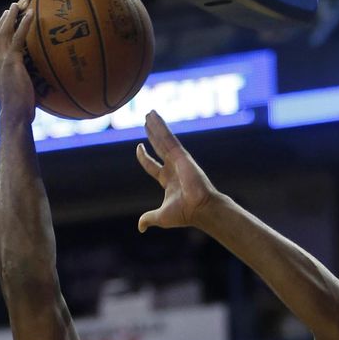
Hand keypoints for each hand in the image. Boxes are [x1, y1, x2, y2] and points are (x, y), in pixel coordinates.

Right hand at [0, 2, 35, 122]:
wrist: (13, 118)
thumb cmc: (19, 116)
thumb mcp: (18, 99)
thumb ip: (22, 90)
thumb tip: (35, 92)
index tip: (4, 26)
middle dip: (3, 21)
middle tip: (11, 9)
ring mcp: (2, 62)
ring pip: (4, 33)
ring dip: (11, 17)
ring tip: (18, 5)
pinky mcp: (11, 62)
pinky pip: (17, 38)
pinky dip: (23, 24)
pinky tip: (30, 14)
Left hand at [136, 111, 217, 231]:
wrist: (200, 209)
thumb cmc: (184, 214)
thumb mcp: (160, 217)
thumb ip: (149, 218)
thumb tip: (140, 227)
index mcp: (168, 180)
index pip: (153, 165)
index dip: (145, 157)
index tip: (139, 147)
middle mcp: (173, 168)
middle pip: (159, 147)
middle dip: (152, 134)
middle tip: (146, 120)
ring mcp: (178, 160)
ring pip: (163, 139)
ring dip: (156, 125)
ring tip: (149, 112)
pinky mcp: (181, 155)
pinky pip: (168, 137)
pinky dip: (160, 126)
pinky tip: (153, 116)